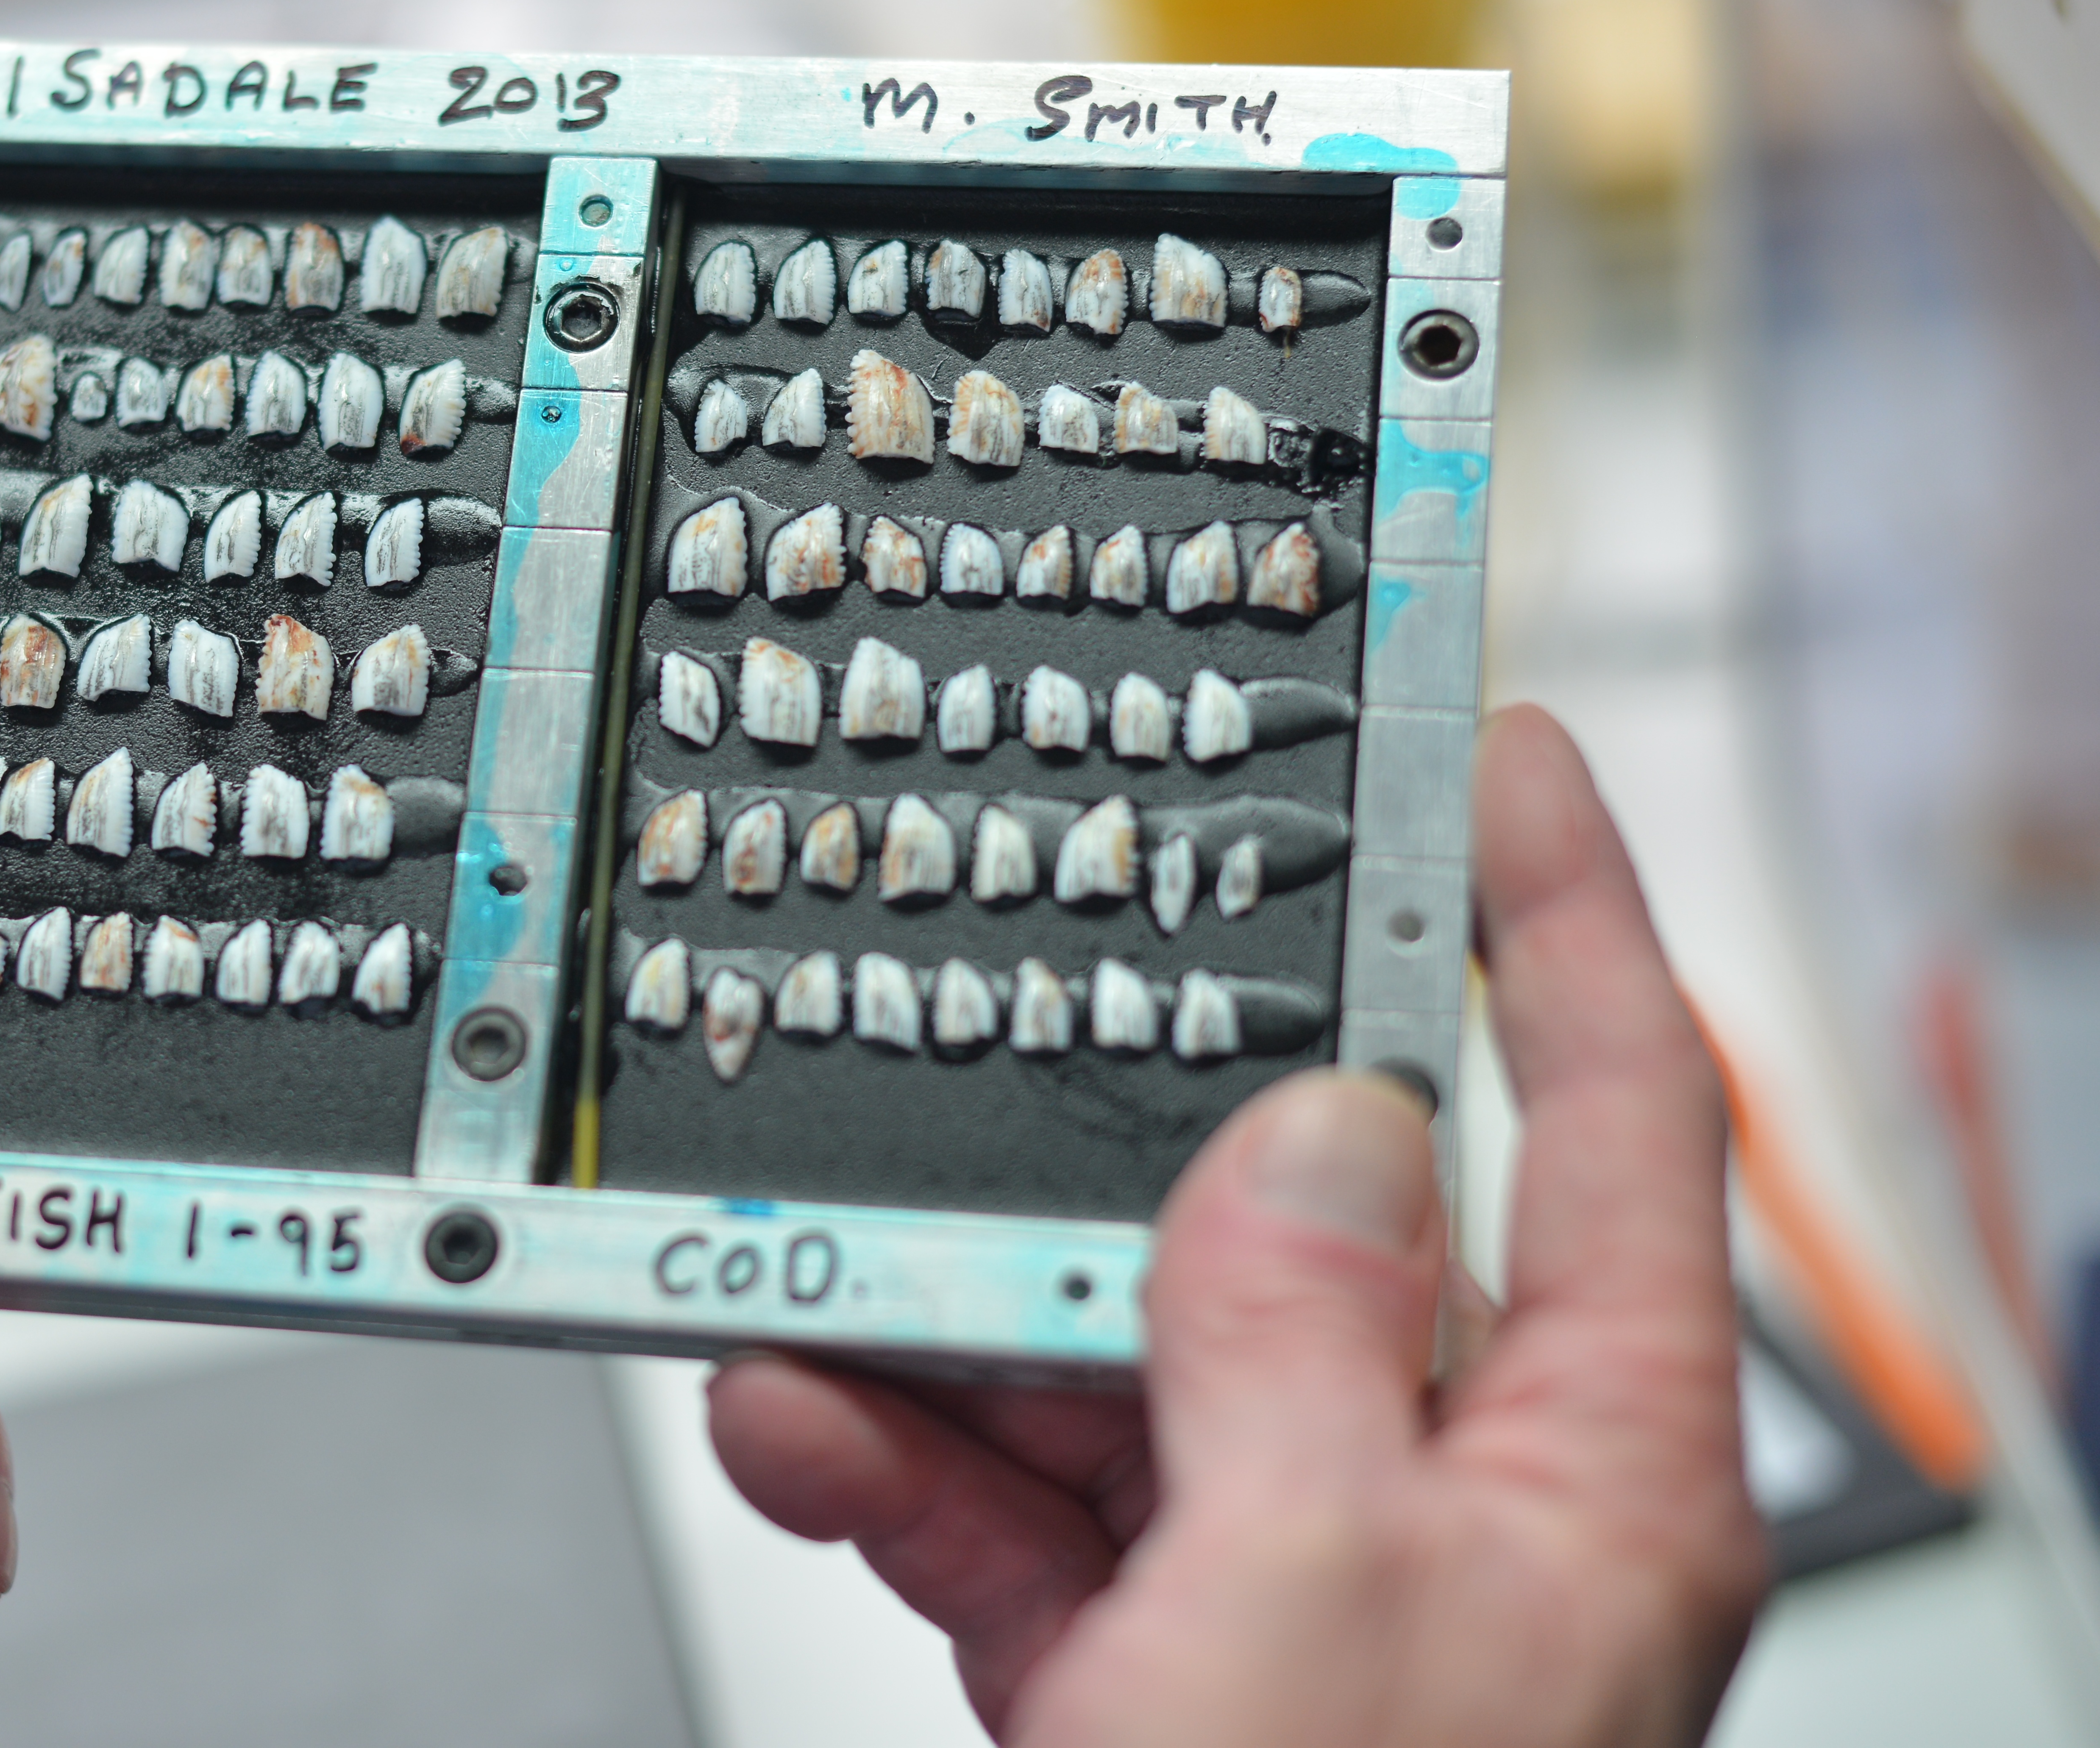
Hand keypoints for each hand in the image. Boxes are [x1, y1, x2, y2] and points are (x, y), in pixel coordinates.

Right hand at [706, 705, 1767, 1746]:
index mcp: (1585, 1488)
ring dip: (953, 1328)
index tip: (1495, 754)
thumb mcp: (1315, 1612)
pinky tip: (804, 1426)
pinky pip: (1017, 1511)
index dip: (1561, 913)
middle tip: (1020, 1015)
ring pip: (1119, 1371)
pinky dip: (898, 1462)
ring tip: (821, 1288)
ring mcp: (1283, 1597)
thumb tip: (1308, 1135)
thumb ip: (1298, 1349)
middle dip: (1124, 1147)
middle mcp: (1447, 1519)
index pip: (1607, 1119)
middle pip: (1298, 1233)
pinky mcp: (1142, 1678)